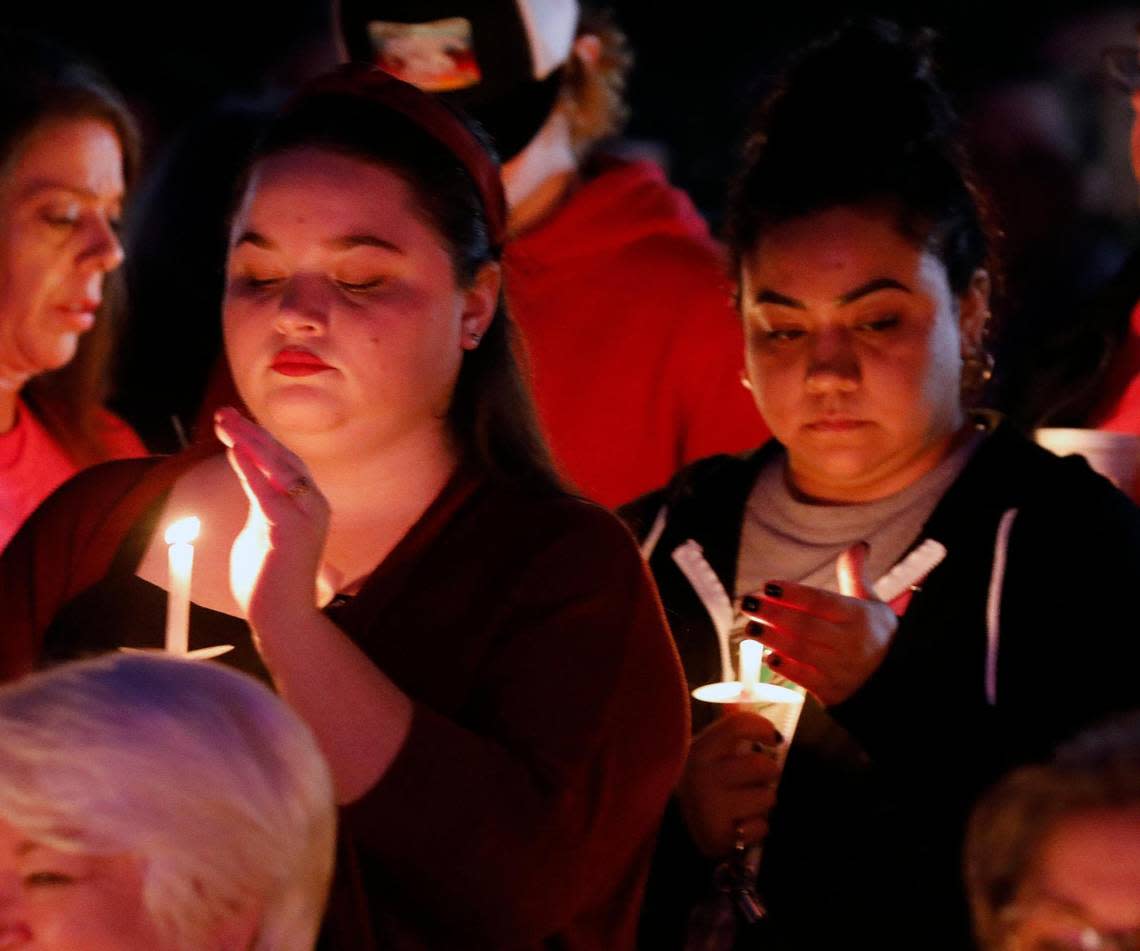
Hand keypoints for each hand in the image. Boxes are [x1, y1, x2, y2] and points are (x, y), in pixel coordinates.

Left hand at [213, 406, 332, 626]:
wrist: (283, 617)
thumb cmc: (269, 583)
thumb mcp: (264, 533)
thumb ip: (262, 507)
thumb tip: (251, 486)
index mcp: (310, 504)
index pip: (284, 461)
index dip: (257, 439)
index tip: (232, 422)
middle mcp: (314, 504)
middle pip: (281, 456)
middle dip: (250, 432)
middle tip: (223, 412)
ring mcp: (306, 515)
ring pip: (276, 466)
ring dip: (248, 440)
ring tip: (224, 422)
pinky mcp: (290, 528)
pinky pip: (266, 490)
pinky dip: (249, 467)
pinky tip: (233, 448)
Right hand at [677, 711, 781, 857]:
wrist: (674, 832)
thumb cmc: (702, 786)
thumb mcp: (708, 754)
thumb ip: (729, 728)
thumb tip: (745, 695)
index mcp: (699, 750)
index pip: (739, 725)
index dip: (762, 729)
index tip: (771, 739)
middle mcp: (702, 775)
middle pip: (762, 765)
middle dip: (767, 774)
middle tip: (754, 780)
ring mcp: (710, 807)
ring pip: (768, 798)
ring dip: (762, 803)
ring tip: (743, 805)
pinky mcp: (720, 837)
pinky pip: (761, 828)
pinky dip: (755, 829)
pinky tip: (738, 826)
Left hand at [741, 541, 896, 705]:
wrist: (897, 681)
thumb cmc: (878, 636)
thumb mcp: (873, 604)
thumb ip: (856, 575)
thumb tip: (858, 546)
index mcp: (859, 617)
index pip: (820, 601)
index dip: (792, 593)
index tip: (768, 586)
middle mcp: (850, 642)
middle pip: (805, 625)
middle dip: (773, 614)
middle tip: (748, 604)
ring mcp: (841, 669)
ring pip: (801, 651)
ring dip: (772, 638)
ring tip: (750, 628)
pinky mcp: (833, 691)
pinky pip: (805, 679)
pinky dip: (785, 667)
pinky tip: (768, 656)